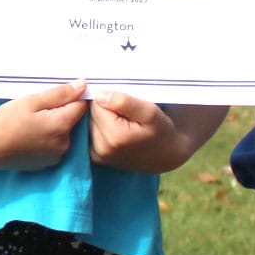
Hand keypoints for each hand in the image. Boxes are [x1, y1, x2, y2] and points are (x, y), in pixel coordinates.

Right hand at [0, 81, 88, 169]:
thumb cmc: (5, 121)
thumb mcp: (31, 101)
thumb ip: (60, 94)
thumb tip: (83, 85)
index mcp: (61, 127)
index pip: (81, 106)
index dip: (72, 96)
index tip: (57, 93)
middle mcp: (63, 145)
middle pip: (72, 120)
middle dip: (60, 111)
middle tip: (37, 107)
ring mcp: (54, 157)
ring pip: (63, 133)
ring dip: (54, 124)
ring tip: (31, 120)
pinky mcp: (45, 164)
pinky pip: (54, 145)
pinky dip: (46, 137)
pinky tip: (29, 133)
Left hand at [89, 93, 225, 173]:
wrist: (165, 155)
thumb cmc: (160, 130)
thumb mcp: (150, 112)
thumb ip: (125, 102)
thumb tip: (99, 96)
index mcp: (114, 137)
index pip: (97, 103)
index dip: (110, 98)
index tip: (127, 105)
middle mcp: (102, 149)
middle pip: (91, 113)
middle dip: (106, 109)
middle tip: (127, 115)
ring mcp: (98, 156)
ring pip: (90, 122)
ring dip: (104, 119)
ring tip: (123, 123)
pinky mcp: (96, 158)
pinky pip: (91, 132)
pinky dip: (101, 128)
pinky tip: (116, 130)